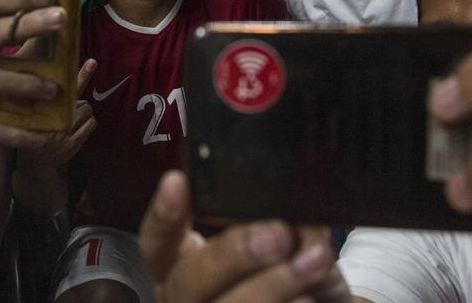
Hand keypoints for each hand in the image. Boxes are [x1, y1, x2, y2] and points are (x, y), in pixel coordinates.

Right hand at [18, 59, 97, 167]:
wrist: (32, 163)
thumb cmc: (33, 131)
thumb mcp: (32, 112)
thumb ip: (43, 97)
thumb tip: (53, 81)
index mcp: (44, 108)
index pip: (67, 88)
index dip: (82, 74)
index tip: (93, 62)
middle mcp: (55, 120)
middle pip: (82, 101)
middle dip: (78, 104)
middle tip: (68, 110)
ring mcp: (65, 133)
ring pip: (88, 112)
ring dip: (84, 114)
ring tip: (71, 120)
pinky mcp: (73, 144)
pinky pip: (90, 125)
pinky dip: (87, 124)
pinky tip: (76, 129)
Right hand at [139, 171, 350, 301]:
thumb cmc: (277, 278)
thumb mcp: (275, 249)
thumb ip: (282, 231)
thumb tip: (305, 227)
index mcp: (179, 268)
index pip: (156, 242)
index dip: (163, 215)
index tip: (177, 181)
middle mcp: (183, 301)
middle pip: (189, 281)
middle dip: (234, 254)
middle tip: (280, 233)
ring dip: (273, 286)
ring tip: (314, 263)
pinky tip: (313, 299)